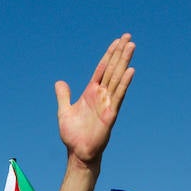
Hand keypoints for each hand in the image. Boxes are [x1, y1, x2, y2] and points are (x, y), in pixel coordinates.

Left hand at [55, 34, 134, 169]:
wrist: (78, 153)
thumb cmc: (73, 135)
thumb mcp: (64, 111)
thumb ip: (63, 96)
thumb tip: (59, 82)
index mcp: (91, 92)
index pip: (102, 69)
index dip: (109, 54)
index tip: (117, 41)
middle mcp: (102, 95)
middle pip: (112, 69)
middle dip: (119, 52)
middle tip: (128, 36)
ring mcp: (108, 103)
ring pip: (117, 77)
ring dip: (124, 61)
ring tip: (131, 46)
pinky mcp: (111, 114)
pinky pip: (118, 95)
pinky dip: (124, 83)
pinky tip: (130, 70)